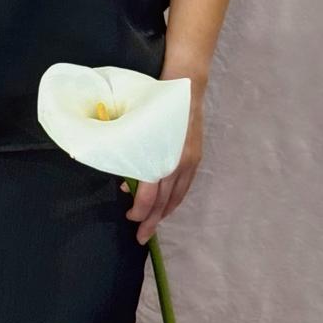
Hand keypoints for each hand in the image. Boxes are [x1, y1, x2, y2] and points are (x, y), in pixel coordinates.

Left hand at [120, 84, 203, 244]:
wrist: (185, 85)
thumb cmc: (154, 101)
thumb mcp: (136, 126)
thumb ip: (131, 153)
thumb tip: (126, 182)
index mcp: (162, 155)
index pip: (152, 193)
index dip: (141, 209)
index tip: (130, 217)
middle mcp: (179, 161)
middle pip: (165, 200)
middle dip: (152, 220)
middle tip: (140, 237)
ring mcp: (190, 160)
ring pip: (177, 196)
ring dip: (164, 213)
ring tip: (152, 225)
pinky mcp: (195, 156)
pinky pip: (185, 186)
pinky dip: (175, 199)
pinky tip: (167, 205)